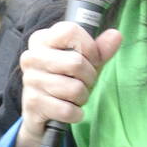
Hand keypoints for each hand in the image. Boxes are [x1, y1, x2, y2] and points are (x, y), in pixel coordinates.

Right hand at [13, 21, 122, 146]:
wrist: (40, 113)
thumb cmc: (64, 81)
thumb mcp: (85, 62)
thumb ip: (100, 49)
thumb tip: (116, 36)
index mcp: (42, 39)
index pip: (71, 31)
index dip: (90, 48)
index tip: (92, 59)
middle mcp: (32, 57)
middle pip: (76, 62)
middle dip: (89, 77)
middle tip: (84, 83)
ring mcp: (30, 80)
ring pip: (74, 89)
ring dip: (82, 97)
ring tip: (75, 97)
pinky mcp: (33, 103)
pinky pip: (67, 110)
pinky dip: (75, 114)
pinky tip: (70, 110)